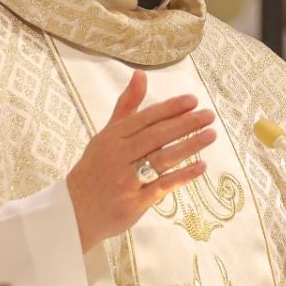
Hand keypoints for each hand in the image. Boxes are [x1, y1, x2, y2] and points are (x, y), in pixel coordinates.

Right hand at [66, 70, 215, 252]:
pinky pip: (162, 186)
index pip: (145, 118)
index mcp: (112, 137)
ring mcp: (126, 180)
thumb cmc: (96, 168)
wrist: (75, 210)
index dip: (170, 108)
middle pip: (157, 136)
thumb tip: (140, 74)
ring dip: (189, 146)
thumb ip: (127, 106)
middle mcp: (118, 156)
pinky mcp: (134, 202)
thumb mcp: (107, 135)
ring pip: (162, 159)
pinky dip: (182, 176)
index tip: (193, 100)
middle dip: (185, 124)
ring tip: (210, 135)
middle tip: (209, 115)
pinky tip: (201, 166)